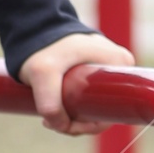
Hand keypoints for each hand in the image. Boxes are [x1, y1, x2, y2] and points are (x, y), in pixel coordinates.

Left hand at [18, 32, 132, 135]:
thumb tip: (61, 126)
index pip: (115, 108)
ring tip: (47, 117)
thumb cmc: (43, 46)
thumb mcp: (43, 73)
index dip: (90, 124)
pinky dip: (72, 109)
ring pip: (95, 107)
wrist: (32, 27)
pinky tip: (53, 111)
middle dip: (78, 123)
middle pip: (104, 110)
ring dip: (72, 118)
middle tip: (50, 121)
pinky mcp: (95, 73)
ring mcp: (108, 70)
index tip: (65, 125)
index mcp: (121, 64)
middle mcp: (120, 67)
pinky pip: (89, 99)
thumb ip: (50, 104)